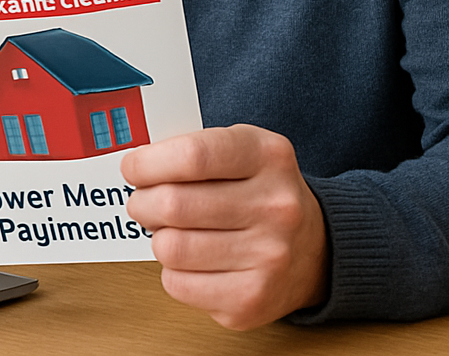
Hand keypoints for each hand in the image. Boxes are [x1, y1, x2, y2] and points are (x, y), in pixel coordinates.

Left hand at [121, 124, 328, 329]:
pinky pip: (178, 285)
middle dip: (142, 201)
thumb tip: (135, 164)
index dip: (149, 163)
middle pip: (174, 204)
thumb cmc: (261, 191)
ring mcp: (268, 257)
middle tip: (141, 200)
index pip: (193, 156)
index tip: (132, 167)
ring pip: (170, 247)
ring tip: (168, 229)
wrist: (315, 248)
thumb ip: (194, 148)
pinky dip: (171, 271)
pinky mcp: (252, 300)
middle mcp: (275, 207)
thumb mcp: (242, 149)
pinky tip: (190, 259)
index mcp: (267, 156)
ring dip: (156, 237)